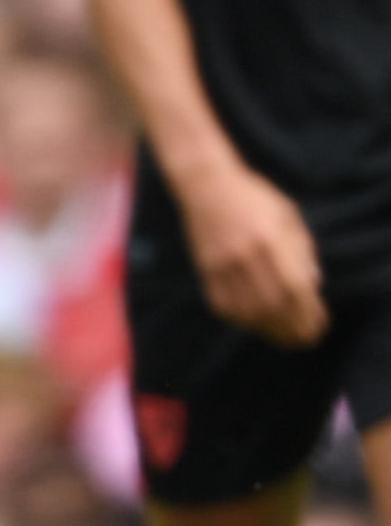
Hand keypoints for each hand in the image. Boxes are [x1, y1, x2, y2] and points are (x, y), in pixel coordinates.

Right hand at [177, 161, 327, 347]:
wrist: (206, 185)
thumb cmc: (254, 197)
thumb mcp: (288, 216)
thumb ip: (302, 250)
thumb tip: (312, 285)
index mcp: (271, 239)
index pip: (295, 287)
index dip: (310, 312)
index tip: (320, 325)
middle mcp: (246, 255)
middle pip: (272, 305)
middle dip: (292, 328)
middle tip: (305, 340)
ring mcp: (222, 264)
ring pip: (246, 310)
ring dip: (268, 329)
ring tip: (283, 338)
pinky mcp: (205, 269)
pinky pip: (222, 304)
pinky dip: (240, 319)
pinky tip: (253, 323)